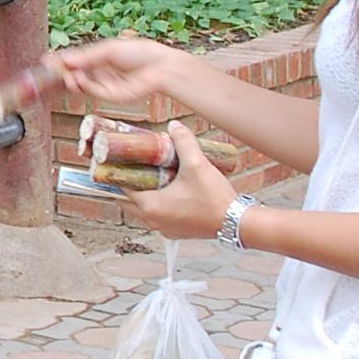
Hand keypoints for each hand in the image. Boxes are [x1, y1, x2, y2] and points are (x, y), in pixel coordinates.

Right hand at [49, 35, 190, 110]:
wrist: (161, 67)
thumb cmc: (140, 53)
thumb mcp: (108, 49)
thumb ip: (86, 56)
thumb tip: (65, 59)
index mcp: (101, 59)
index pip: (76, 61)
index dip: (61, 62)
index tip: (45, 61)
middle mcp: (102, 73)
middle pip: (75, 74)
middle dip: (61, 74)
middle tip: (47, 71)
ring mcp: (106, 85)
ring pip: (81, 85)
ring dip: (70, 80)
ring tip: (64, 75)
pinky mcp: (112, 96)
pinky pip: (92, 91)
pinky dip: (82, 85)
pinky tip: (76, 79)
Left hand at [123, 124, 237, 239]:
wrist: (237, 223)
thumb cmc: (215, 198)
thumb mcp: (198, 164)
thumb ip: (184, 142)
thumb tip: (174, 126)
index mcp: (150, 206)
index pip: (123, 189)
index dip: (121, 174)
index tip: (122, 162)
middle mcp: (153, 221)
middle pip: (129, 202)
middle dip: (130, 185)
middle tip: (136, 168)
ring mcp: (165, 229)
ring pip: (143, 211)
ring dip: (144, 196)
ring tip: (153, 178)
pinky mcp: (177, 232)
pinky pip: (159, 218)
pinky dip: (158, 206)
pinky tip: (169, 193)